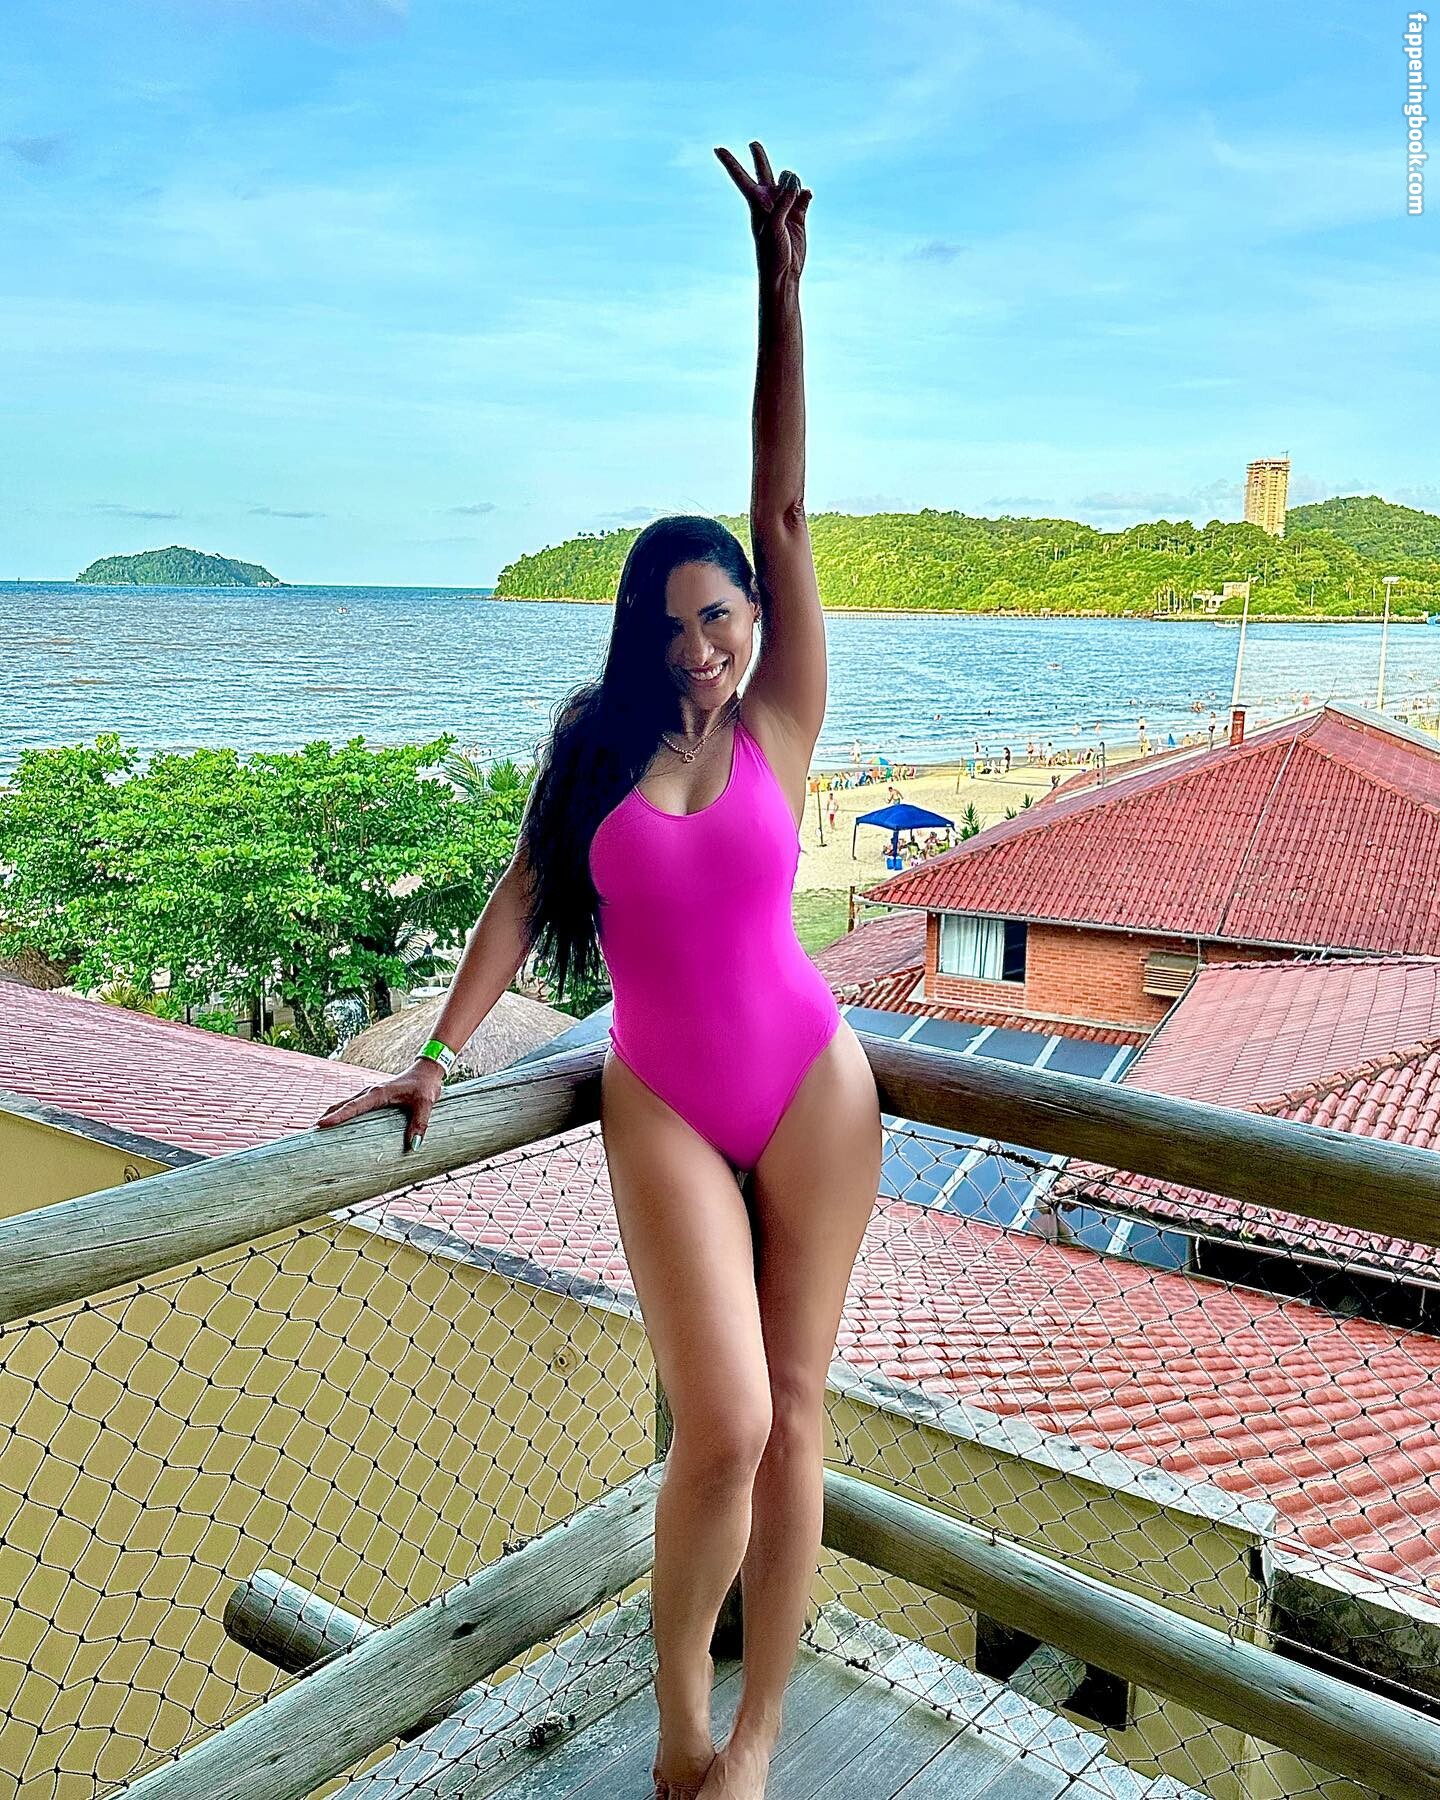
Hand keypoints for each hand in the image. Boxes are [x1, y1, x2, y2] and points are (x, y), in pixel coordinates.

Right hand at [314, 1057, 445, 1153]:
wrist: (427, 1071)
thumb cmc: (425, 1086)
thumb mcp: (426, 1104)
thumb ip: (420, 1124)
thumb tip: (413, 1146)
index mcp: (378, 1093)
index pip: (354, 1106)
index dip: (337, 1116)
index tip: (320, 1125)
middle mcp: (369, 1092)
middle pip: (341, 1105)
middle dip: (325, 1117)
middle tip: (308, 1134)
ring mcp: (369, 1095)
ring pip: (343, 1105)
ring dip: (329, 1115)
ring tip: (314, 1133)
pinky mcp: (372, 1098)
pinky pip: (351, 1107)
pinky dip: (339, 1114)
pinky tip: (334, 1125)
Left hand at [714, 139, 810, 284]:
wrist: (784, 273)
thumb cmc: (771, 254)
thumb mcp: (774, 226)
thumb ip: (783, 201)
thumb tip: (794, 179)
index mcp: (756, 203)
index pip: (740, 177)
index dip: (730, 162)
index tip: (717, 149)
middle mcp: (769, 201)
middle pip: (763, 172)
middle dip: (759, 157)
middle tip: (753, 143)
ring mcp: (784, 206)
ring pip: (790, 180)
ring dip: (794, 181)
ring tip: (796, 194)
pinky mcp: (799, 214)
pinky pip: (804, 194)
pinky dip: (806, 193)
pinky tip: (808, 196)